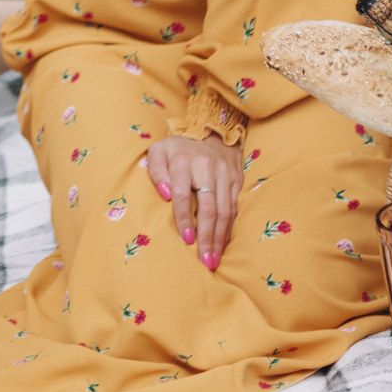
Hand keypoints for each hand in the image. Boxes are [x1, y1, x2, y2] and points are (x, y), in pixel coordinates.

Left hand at [145, 134, 244, 268]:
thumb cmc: (178, 148)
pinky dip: (228, 229)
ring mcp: (224, 174)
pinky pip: (233, 208)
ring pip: (224, 211)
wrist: (212, 130)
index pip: (183, 193)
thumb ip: (156, 171)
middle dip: (206, 236)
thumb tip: (164, 195)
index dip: (183, 218)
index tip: (185, 240)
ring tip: (213, 260)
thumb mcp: (159, 151)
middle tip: (204, 261)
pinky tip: (222, 244)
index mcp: (182, 160)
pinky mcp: (236, 180)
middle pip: (208, 207)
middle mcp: (206, 166)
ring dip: (219, 238)